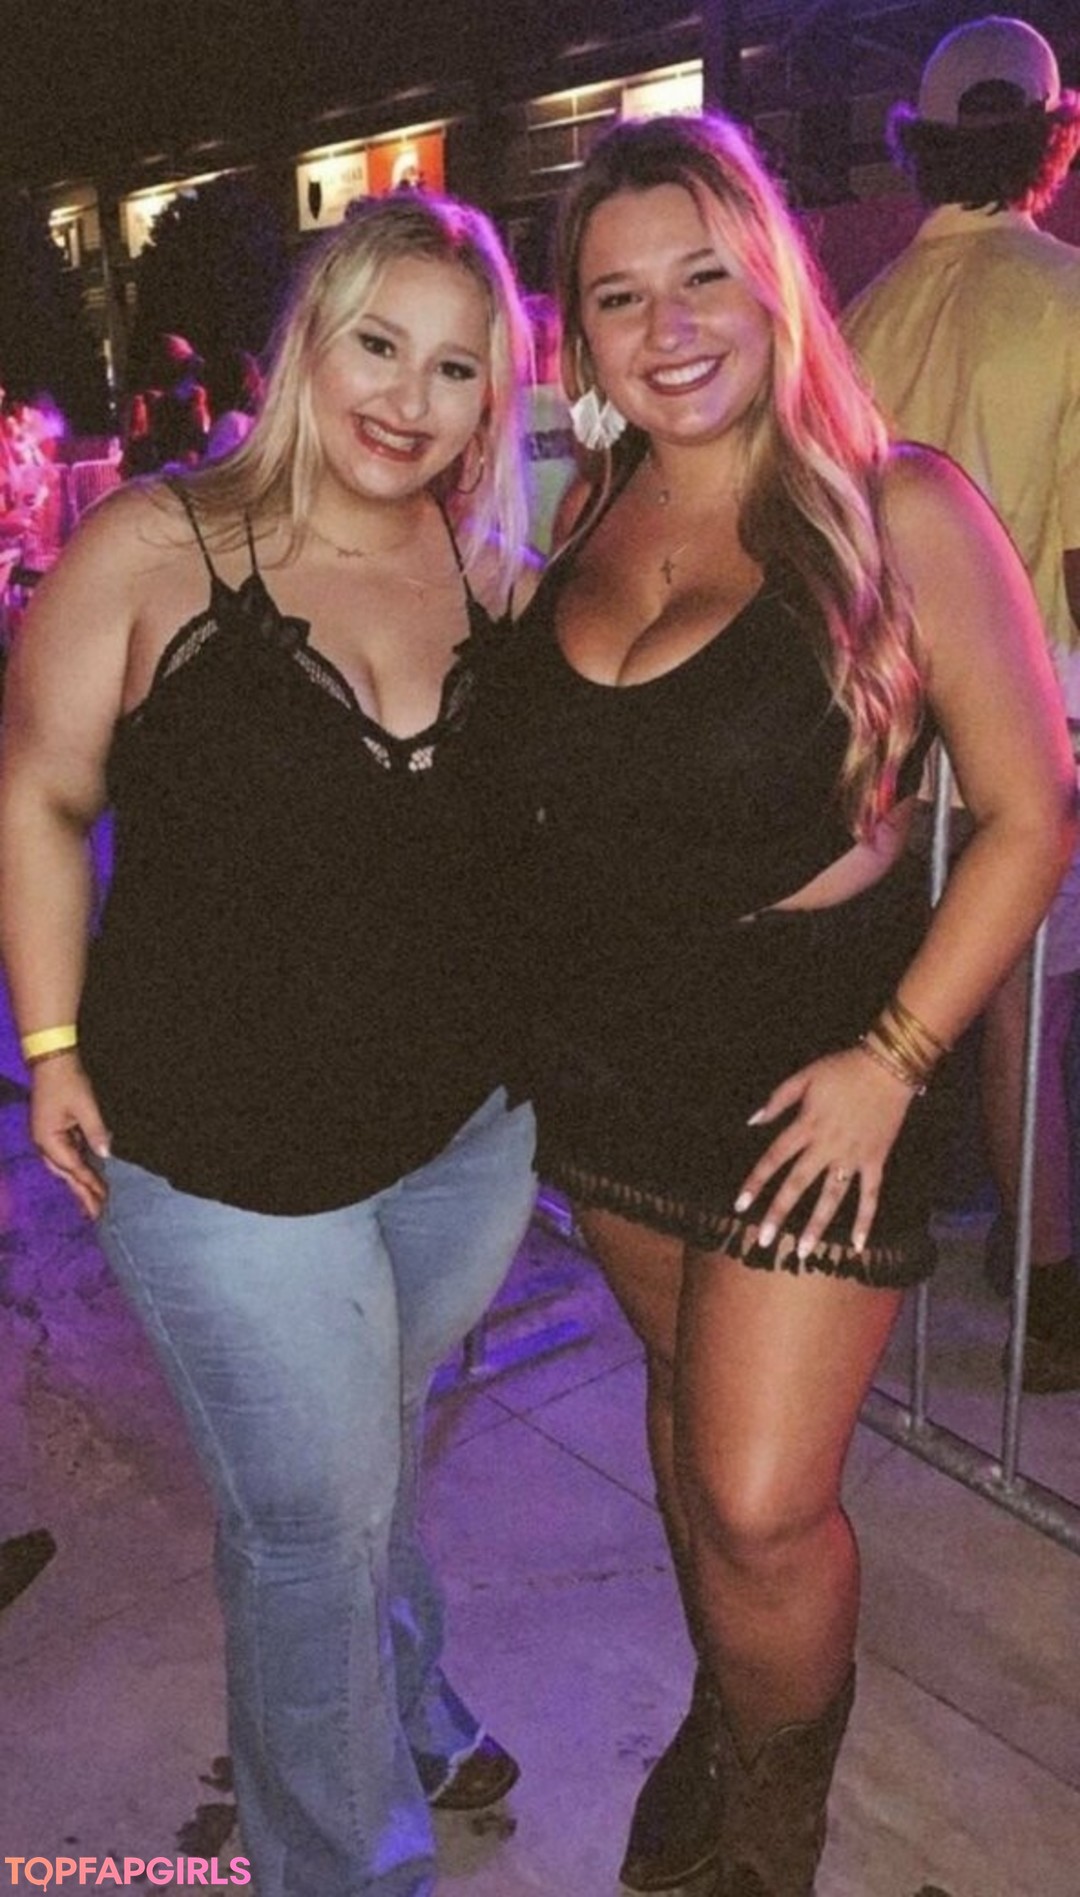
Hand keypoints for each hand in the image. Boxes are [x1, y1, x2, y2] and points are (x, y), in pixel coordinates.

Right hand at [29, 1054, 110, 1218]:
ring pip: (64, 1166)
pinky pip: (67, 1153)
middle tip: (97, 1213)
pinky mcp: (53, 1129)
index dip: (89, 1183)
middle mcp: (44, 1142)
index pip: (73, 1167)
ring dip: (79, 1181)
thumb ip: (96, 1132)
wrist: (52, 1059)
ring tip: (94, 1200)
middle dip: (81, 1192)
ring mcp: (47, 1136)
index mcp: (48, 1139)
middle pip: (65, 1173)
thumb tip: (106, 1155)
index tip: (104, 1200)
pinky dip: (78, 1166)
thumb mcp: (86, 1106)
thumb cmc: (67, 1081)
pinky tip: (90, 1175)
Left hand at [735, 1044, 916, 1256]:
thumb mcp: (805, 1076)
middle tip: (764, 1240)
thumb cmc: (842, 1070)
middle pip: (798, 1184)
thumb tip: (753, 1121)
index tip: (740, 1205)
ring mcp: (853, 1157)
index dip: (756, 1181)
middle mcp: (828, 1146)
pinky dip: (866, 1220)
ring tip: (803, 1251)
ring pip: (832, 1197)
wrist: (888, 1067)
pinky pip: (871, 1195)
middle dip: (779, 1213)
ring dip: (817, 1225)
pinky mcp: (876, 1161)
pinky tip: (858, 1245)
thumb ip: (778, 1099)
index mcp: (807, 1125)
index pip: (775, 1158)